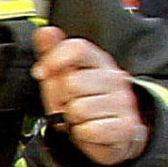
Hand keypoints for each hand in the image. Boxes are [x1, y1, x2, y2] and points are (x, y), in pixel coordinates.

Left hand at [31, 24, 147, 164]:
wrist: (111, 133)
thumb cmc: (84, 101)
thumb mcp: (63, 76)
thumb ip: (53, 53)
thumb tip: (45, 31)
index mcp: (99, 61)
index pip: (77, 48)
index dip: (54, 60)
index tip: (41, 72)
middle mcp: (115, 78)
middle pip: (72, 82)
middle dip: (61, 98)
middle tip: (67, 104)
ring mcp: (123, 102)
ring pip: (78, 109)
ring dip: (72, 118)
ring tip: (80, 117)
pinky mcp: (126, 126)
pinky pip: (90, 130)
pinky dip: (83, 134)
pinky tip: (90, 129)